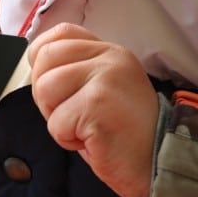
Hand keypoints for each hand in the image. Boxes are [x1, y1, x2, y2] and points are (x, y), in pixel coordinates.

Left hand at [29, 23, 158, 196]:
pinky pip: (56, 122)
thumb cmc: (124, 132)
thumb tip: (36, 66)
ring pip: (45, 88)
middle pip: (45, 59)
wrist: (160, 163)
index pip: (61, 33)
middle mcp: (109, 58)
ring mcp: (105, 78)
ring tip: (84, 128)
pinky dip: (67, 139)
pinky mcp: (97, 104)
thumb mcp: (102, 88)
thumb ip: (77, 70)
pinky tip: (92, 141)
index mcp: (110, 51)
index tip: (52, 84)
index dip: (42, 56)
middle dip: (46, 94)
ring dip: (57, 118)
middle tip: (71, 115)